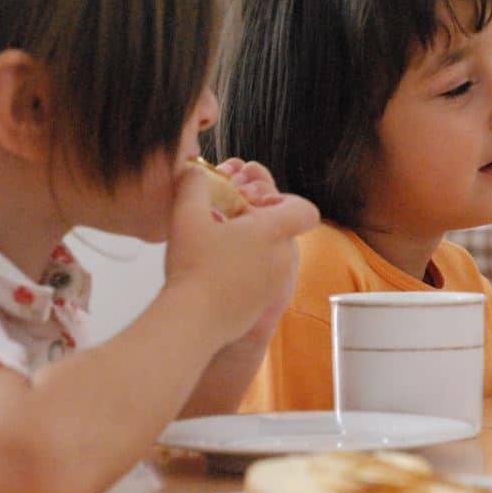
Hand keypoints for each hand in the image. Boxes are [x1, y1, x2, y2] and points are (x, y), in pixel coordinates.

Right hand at [162, 161, 318, 345]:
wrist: (193, 322)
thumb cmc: (192, 267)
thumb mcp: (186, 215)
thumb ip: (193, 184)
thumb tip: (196, 170)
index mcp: (274, 232)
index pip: (304, 209)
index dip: (285, 202)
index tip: (256, 205)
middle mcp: (283, 257)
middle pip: (284, 231)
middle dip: (259, 223)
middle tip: (226, 222)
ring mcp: (277, 284)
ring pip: (274, 256)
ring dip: (253, 248)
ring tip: (219, 248)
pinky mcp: (265, 305)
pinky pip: (264, 279)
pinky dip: (248, 271)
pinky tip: (218, 272)